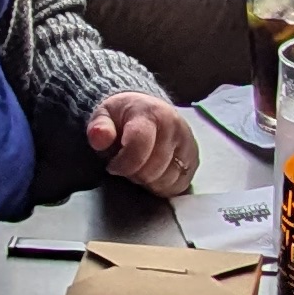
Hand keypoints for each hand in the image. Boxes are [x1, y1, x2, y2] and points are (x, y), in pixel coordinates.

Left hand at [86, 91, 200, 196]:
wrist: (147, 109)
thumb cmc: (123, 117)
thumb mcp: (104, 116)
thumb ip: (99, 127)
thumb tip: (100, 137)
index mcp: (151, 114)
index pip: (139, 147)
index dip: (122, 164)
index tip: (113, 165)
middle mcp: (175, 127)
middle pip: (153, 169)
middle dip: (135, 174)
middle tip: (127, 166)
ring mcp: (188, 143)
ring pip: (167, 180)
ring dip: (149, 182)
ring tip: (141, 168)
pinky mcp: (194, 158)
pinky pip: (180, 185)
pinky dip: (164, 186)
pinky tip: (154, 175)